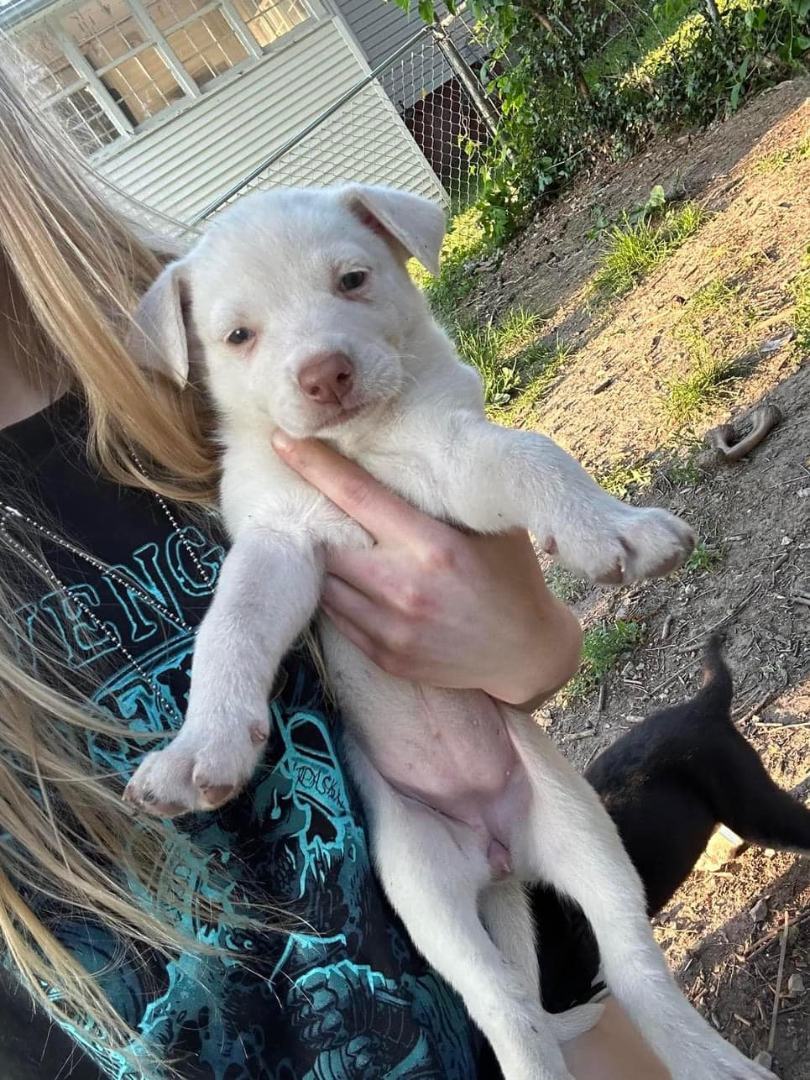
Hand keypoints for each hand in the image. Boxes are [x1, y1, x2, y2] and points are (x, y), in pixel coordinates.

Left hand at [272, 433, 582, 707]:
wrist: (526, 653)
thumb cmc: (511, 575)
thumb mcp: (491, 525)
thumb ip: (447, 494)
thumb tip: (407, 443)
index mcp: (432, 545)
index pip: (356, 495)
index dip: (314, 465)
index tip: (282, 441)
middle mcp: (405, 587)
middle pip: (328, 544)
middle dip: (312, 520)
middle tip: (300, 499)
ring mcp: (392, 628)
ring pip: (326, 584)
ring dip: (321, 562)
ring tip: (320, 542)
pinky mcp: (387, 656)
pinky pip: (338, 619)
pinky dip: (336, 595)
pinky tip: (346, 581)